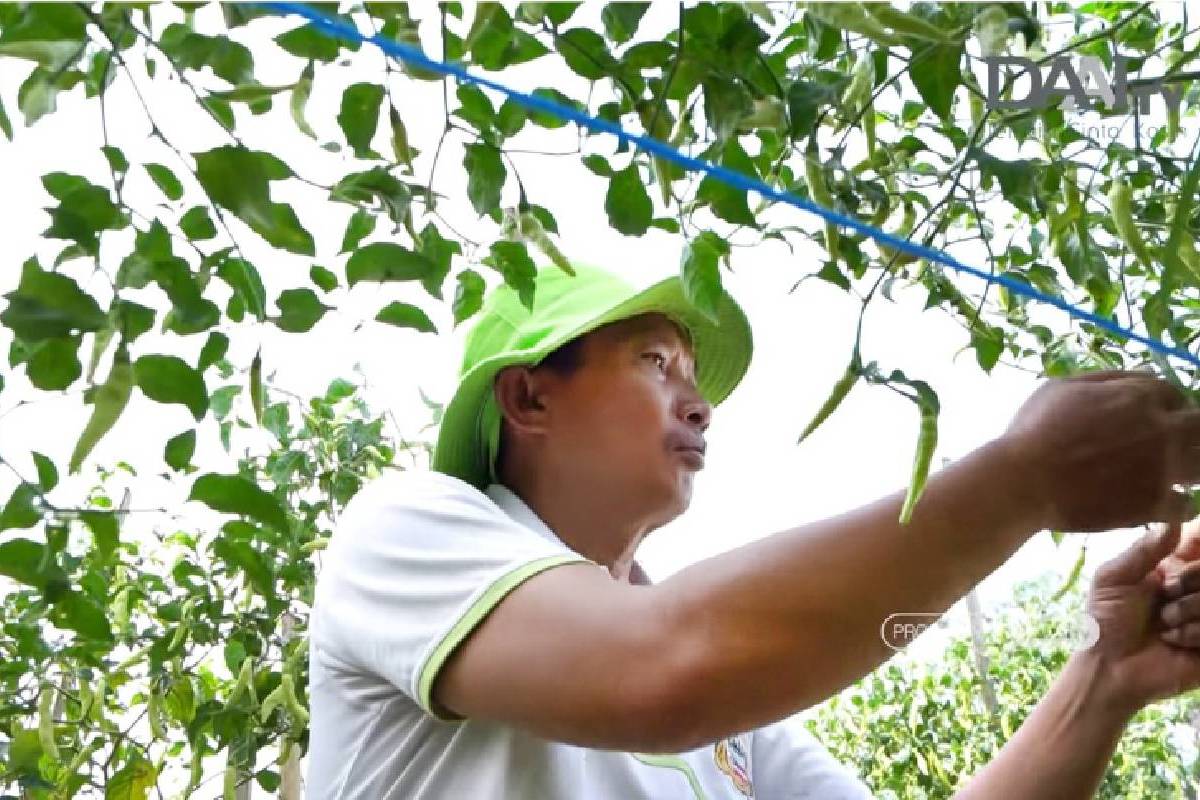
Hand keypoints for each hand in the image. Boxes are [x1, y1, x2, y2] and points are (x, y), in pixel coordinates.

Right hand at [1000, 370, 1199, 532]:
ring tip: (1174, 474)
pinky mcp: (1155, 503)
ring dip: (1192, 468)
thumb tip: (1138, 379)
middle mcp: (1161, 429)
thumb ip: (1105, 379)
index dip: (1169, 405)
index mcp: (1138, 397)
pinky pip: (1188, 505)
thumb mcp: (1060, 387)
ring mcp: (1163, 468)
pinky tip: (1163, 504)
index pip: (1175, 394)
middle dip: (1191, 433)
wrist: (1024, 481)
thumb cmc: (1033, 431)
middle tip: (1170, 446)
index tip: (1158, 417)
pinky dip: (1178, 504)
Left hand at [1082, 519, 1199, 711]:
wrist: (1111, 667)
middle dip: (1188, 580)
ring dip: (1185, 611)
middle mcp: (1197, 586)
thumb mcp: (1114, 577)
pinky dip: (1192, 634)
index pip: (1199, 538)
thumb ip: (1145, 548)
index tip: (1185, 555)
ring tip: (1163, 625)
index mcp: (1173, 565)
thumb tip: (1174, 517)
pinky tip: (1174, 642)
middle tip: (1165, 596)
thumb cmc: (1106, 619)